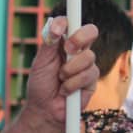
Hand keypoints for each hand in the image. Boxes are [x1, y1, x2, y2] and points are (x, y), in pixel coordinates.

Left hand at [22, 16, 98, 132]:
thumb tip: (55, 25)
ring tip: (60, 80)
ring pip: (89, 56)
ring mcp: (87, 65)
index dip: (69, 22)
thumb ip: (49, 43)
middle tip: (68, 49)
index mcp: (64, 43)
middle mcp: (78, 51)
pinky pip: (88, 75)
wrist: (45, 110)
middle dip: (79, 38)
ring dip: (70, 70)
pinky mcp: (92, 81)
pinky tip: (66, 91)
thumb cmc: (40, 85)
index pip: (73, 23)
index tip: (58, 29)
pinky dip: (73, 84)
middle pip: (91, 31)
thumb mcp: (40, 62)